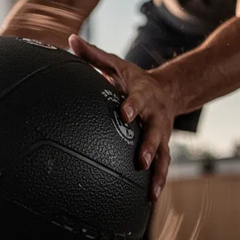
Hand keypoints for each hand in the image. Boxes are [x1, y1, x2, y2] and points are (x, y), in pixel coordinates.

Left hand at [68, 34, 179, 201]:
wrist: (169, 90)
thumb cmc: (134, 79)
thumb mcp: (116, 64)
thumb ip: (93, 55)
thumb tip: (70, 40)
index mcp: (142, 95)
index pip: (137, 99)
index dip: (132, 106)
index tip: (125, 113)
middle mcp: (155, 116)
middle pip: (154, 132)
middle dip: (149, 146)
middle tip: (141, 160)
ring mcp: (162, 134)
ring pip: (163, 154)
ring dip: (158, 172)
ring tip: (152, 191)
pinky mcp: (164, 147)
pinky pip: (163, 166)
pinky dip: (159, 182)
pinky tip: (151, 199)